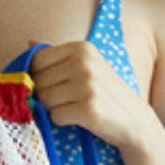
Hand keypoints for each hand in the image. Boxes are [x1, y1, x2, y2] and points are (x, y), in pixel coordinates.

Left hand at [27, 40, 147, 150]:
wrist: (134, 119)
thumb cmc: (104, 92)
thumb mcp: (86, 66)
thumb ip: (57, 55)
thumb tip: (29, 42)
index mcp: (81, 48)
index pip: (37, 60)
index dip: (38, 76)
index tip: (54, 84)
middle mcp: (83, 62)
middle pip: (38, 82)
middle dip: (47, 95)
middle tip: (68, 100)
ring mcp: (87, 85)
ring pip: (44, 100)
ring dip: (54, 109)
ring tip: (75, 107)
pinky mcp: (88, 108)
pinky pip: (55, 116)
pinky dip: (63, 121)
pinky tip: (79, 118)